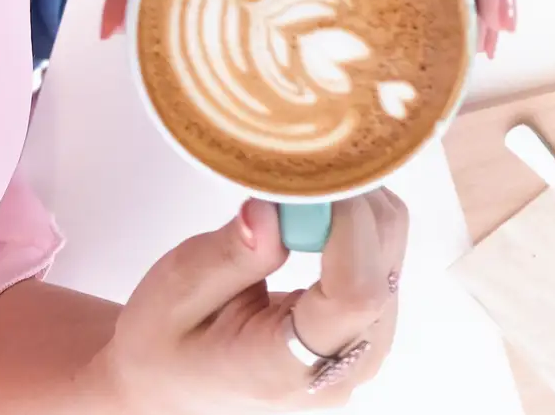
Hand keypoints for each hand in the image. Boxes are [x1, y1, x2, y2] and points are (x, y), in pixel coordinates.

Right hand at [99, 191, 408, 412]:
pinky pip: (383, 262)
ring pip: (391, 257)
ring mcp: (362, 350)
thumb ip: (229, 255)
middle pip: (383, 269)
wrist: (170, 384)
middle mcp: (340, 368)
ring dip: (357, 210)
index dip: (349, 224)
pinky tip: (316, 216)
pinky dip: (357, 226)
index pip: (356, 294)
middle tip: (302, 170)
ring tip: (300, 196)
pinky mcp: (367, 328)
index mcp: (285, 369)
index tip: (315, 177)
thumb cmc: (164, 345)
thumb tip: (274, 210)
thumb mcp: (174, 294)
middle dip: (352, 205)